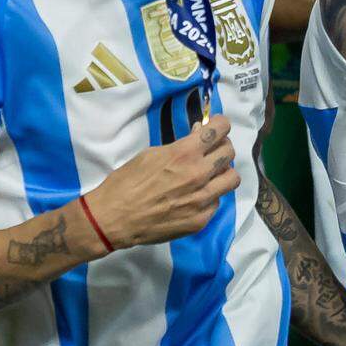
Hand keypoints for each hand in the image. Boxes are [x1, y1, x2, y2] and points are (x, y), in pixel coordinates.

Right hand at [87, 115, 239, 248]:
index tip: (217, 127)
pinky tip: (195, 197)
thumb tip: (198, 137)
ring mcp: (201, 200)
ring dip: (222, 173)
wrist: (114, 218)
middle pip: (229, 152)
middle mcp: (199, 174)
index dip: (221, 125)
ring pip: (231, 179)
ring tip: (209, 174)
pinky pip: (217, 202)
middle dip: (221, 147)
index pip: (221, 129)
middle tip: (211, 150)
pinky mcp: (199, 221)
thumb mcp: (152, 153)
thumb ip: (181, 145)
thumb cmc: (127, 181)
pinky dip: (210, 197)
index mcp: (185, 153)